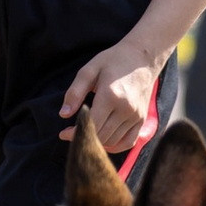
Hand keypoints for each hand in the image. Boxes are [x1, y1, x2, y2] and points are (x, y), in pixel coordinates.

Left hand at [60, 37, 162, 153]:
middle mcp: (126, 108)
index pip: (91, 124)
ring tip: (87, 133)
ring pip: (113, 141)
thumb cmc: (113, 61)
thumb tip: (64, 114)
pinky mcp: (142, 119)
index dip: (76, 133)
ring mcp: (136, 116)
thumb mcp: (89, 70)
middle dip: (85, 137)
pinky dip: (115, 146)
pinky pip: (128, 142)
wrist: (142, 58)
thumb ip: (75, 92)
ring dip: (98, 141)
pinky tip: (104, 140)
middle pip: (101, 135)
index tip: (64, 133)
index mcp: (111, 95)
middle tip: (73, 133)